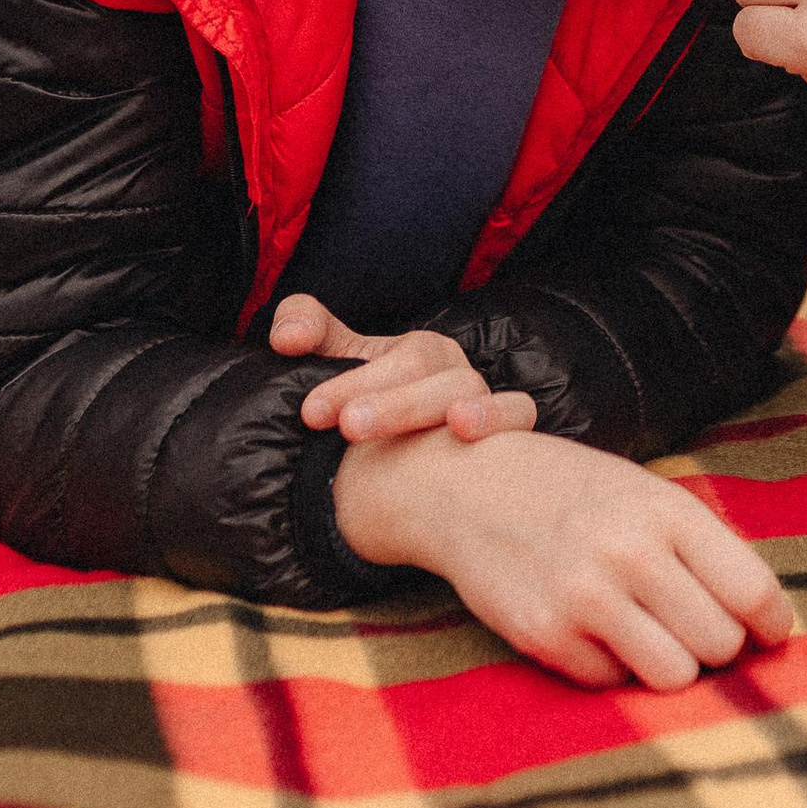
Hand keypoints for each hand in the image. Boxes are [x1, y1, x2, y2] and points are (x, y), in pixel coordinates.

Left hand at [267, 291, 534, 443]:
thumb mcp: (334, 369)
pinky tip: (463, 433)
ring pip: (463, 390)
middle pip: (419, 368)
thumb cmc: (372, 415)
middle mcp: (452, 370)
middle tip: (346, 426)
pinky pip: (519, 412)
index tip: (310, 413)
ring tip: (390, 431)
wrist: (416, 474)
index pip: (382, 353)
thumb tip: (287, 338)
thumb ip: (304, 333)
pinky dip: (497, 416)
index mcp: (416, 353)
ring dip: (422, 407)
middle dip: (382, 399)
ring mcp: (482, 397)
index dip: (350, 379)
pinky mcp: (513, 429)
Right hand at [330, 425, 795, 690]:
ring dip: (670, 666)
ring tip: (649, 635)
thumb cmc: (571, 492)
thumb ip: (702, 549)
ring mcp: (584, 597)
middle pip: (720, 644)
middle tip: (690, 628)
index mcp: (665, 510)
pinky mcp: (545, 636)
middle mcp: (629, 552)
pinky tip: (591, 630)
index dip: (772, 625)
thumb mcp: (643, 494)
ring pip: (675, 676)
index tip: (766, 633)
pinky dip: (611, 668)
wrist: (464, 486)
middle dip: (715, 646)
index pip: (753, 590)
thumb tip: (766, 623)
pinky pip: (613, 685)